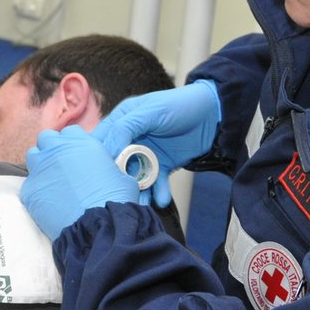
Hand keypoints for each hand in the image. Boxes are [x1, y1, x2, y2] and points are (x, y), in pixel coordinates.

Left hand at [21, 126, 138, 240]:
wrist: (96, 226)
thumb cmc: (114, 201)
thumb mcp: (121, 176)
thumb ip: (105, 166)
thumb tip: (106, 172)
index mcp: (82, 143)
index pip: (69, 132)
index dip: (72, 143)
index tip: (76, 155)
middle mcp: (58, 150)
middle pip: (46, 138)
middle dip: (52, 148)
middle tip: (61, 164)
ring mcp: (41, 168)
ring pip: (33, 155)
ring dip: (41, 164)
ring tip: (52, 180)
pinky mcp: (30, 189)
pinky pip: (29, 184)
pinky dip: (38, 190)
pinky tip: (49, 202)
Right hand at [90, 80, 219, 206]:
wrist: (213, 115)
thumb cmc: (180, 105)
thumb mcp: (151, 111)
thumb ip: (127, 127)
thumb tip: (109, 151)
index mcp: (121, 121)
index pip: (100, 142)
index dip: (96, 159)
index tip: (97, 175)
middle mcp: (130, 139)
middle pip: (115, 165)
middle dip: (117, 181)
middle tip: (118, 195)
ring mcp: (146, 154)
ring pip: (134, 177)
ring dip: (137, 191)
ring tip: (140, 204)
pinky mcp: (162, 166)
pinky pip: (155, 183)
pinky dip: (158, 192)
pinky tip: (161, 198)